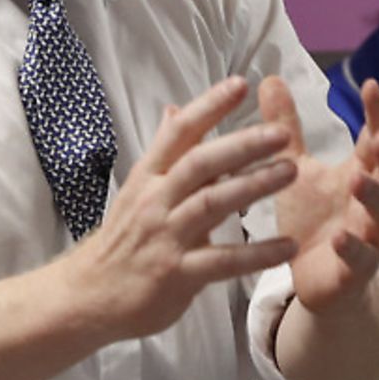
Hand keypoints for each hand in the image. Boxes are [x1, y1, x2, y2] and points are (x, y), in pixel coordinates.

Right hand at [66, 77, 298, 341]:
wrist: (86, 296)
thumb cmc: (121, 241)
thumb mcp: (137, 190)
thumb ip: (165, 154)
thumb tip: (174, 109)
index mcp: (149, 177)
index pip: (179, 132)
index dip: (209, 106)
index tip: (241, 83)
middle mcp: (155, 201)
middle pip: (200, 163)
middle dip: (242, 144)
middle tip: (281, 131)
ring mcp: (165, 236)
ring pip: (212, 204)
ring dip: (255, 186)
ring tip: (292, 172)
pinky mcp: (176, 273)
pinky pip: (223, 262)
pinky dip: (257, 254)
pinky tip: (289, 247)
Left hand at [259, 76, 378, 314]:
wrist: (315, 279)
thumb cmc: (313, 219)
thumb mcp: (296, 169)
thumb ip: (287, 128)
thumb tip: (269, 77)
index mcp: (363, 173)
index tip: (371, 85)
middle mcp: (374, 202)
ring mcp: (370, 236)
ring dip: (376, 197)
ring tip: (359, 180)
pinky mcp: (356, 270)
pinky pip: (363, 258)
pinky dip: (354, 248)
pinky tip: (341, 238)